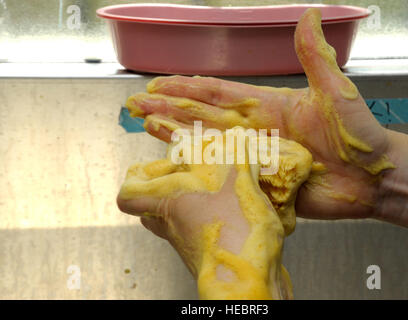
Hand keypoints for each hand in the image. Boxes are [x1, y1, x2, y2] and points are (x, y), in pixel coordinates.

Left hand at [117, 126, 309, 298]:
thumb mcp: (237, 182)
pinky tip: (238, 210)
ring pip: (178, 221)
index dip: (135, 179)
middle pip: (152, 209)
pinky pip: (201, 233)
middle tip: (187, 175)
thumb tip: (236, 137)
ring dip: (192, 204)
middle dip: (167, 189)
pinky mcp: (210, 254)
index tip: (149, 167)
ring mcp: (189, 244)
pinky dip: (212, 220)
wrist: (248, 281)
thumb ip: (235, 155)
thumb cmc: (233, 235)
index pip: (128, 195)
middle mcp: (173, 226)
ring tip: (218, 189)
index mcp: (169, 202)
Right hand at [125, 8, 394, 219]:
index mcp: (269, 106)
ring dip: (176, 135)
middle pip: (203, 117)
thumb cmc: (361, 135)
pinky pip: (224, 177)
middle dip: (168, 110)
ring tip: (146, 128)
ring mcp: (256, 157)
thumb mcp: (337, 93)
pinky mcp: (260, 184)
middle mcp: (256, 130)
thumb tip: (308, 14)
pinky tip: (178, 165)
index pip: (219, 94)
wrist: (375, 177)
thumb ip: (316, 59)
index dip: (187, 88)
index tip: (159, 84)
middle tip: (136, 106)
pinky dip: (200, 171)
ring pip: (208, 145)